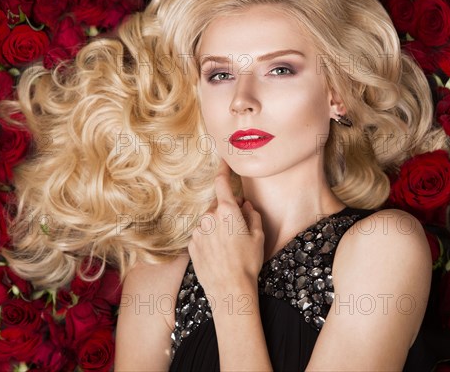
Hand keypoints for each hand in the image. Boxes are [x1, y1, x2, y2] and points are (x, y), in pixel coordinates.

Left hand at [188, 159, 264, 297]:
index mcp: (227, 211)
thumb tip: (245, 205)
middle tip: (238, 232)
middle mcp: (209, 217)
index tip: (224, 161)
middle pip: (218, 207)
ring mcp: (198, 231)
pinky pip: (202, 235)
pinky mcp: (191, 244)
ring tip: (229, 249)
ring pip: (209, 222)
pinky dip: (209, 240)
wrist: (229, 289)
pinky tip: (219, 255)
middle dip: (227, 213)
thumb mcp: (258, 236)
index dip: (223, 170)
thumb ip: (252, 214)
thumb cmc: (248, 262)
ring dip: (217, 228)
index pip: (222, 183)